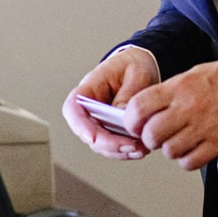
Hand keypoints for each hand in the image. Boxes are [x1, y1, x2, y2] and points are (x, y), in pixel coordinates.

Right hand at [62, 46, 159, 160]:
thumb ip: (128, 95)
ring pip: (99, 144)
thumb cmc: (134, 65)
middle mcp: (90, 107)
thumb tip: (122, 119)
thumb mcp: (136, 74)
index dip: (79, 125)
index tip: (93, 137)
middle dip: (108, 144)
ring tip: (141, 149)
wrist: (144, 65)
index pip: (73, 107)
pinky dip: (124, 151)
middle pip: (87, 132)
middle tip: (131, 147)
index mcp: (89, 87)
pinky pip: (112, 146)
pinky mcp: (111, 129)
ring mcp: (99, 120)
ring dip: (118, 151)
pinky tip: (140, 148)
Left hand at [128, 54, 217, 171]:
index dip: (130, 119)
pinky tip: (190, 150)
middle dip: (148, 137)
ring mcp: (205, 128)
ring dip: (168, 149)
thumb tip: (146, 108)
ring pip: (169, 151)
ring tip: (175, 140)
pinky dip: (186, 160)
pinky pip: (190, 162)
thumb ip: (168, 91)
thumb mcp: (192, 74)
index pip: (139, 107)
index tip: (133, 123)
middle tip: (154, 134)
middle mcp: (189, 108)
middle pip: (151, 134)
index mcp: (179, 88)